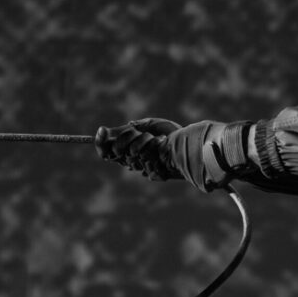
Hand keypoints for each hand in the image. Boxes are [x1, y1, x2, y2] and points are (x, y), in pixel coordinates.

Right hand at [96, 117, 251, 191]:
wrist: (196, 145)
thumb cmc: (175, 134)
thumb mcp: (152, 125)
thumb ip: (133, 127)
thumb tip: (110, 130)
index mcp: (130, 151)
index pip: (108, 151)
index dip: (101, 143)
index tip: (100, 130)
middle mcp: (135, 161)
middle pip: (117, 153)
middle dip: (125, 139)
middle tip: (138, 132)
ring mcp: (145, 167)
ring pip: (130, 156)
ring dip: (141, 143)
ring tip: (157, 138)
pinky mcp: (157, 171)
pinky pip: (144, 160)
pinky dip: (151, 147)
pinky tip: (162, 143)